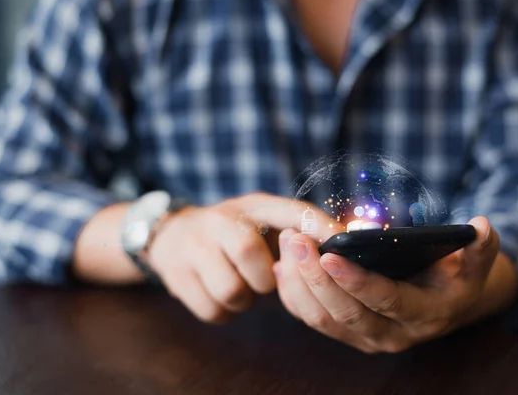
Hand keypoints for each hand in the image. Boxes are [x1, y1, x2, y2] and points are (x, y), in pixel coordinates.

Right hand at [147, 192, 337, 322]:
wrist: (171, 235)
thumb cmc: (231, 233)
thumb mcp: (260, 220)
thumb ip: (298, 230)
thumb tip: (346, 242)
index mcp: (251, 205)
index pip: (291, 211)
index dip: (318, 227)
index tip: (342, 243)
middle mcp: (220, 220)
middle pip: (249, 253)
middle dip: (263, 278)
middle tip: (261, 278)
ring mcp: (194, 246)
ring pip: (232, 291)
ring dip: (244, 300)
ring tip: (240, 286)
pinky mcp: (177, 275)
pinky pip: (214, 311)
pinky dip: (224, 312)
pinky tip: (220, 294)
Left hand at [274, 217, 502, 352]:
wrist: (442, 304)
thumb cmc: (454, 277)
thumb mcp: (473, 264)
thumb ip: (478, 248)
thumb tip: (484, 226)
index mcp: (422, 316)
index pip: (385, 301)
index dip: (356, 280)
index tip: (328, 254)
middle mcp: (391, 335)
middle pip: (345, 313)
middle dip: (315, 277)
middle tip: (294, 239)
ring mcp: (365, 338)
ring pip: (321, 319)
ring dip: (298, 283)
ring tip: (286, 244)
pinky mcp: (345, 333)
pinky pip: (311, 320)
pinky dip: (292, 295)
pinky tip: (282, 266)